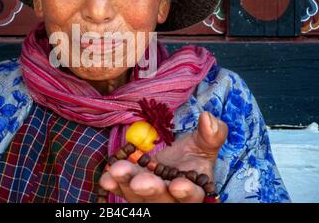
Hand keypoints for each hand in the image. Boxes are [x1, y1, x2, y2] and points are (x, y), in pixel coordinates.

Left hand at [99, 111, 227, 202]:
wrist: (172, 161)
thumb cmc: (192, 156)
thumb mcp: (204, 144)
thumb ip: (211, 134)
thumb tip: (207, 118)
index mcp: (194, 191)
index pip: (192, 196)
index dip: (186, 193)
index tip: (178, 185)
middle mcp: (171, 199)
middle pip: (161, 199)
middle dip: (150, 190)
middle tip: (140, 182)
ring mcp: (148, 197)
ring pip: (137, 196)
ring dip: (126, 184)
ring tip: (117, 170)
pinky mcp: (130, 189)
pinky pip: (121, 189)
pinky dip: (113, 184)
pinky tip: (106, 177)